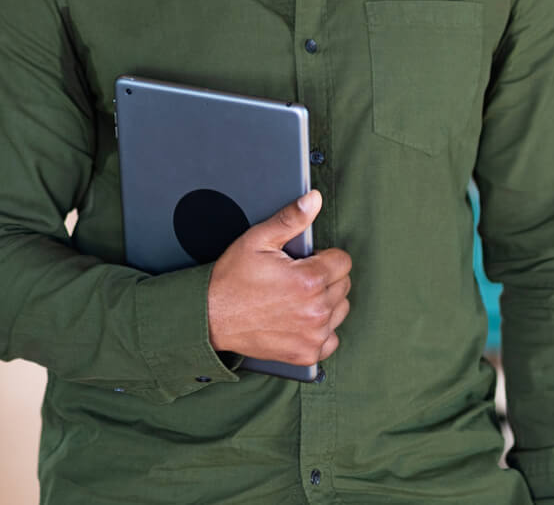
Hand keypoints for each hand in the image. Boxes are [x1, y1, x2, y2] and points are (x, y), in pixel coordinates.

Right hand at [206, 190, 351, 365]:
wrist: (210, 317)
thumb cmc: (232, 279)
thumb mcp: (258, 240)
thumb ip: (291, 219)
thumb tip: (315, 199)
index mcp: (308, 280)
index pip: (343, 262)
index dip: (324, 257)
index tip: (305, 261)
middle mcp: (315, 310)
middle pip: (343, 285)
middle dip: (325, 277)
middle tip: (296, 278)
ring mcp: (312, 335)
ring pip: (340, 310)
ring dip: (325, 302)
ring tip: (297, 298)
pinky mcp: (306, 354)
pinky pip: (331, 339)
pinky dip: (320, 331)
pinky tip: (300, 320)